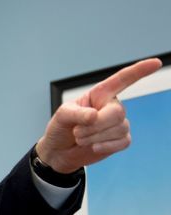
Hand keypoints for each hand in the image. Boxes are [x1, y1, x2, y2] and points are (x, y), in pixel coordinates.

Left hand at [36, 58, 161, 173]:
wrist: (58, 151)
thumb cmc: (60, 128)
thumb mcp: (62, 116)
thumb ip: (77, 114)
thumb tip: (94, 116)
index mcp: (100, 94)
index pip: (122, 80)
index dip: (139, 71)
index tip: (156, 63)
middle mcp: (112, 106)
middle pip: (117, 113)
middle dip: (95, 125)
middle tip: (77, 132)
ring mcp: (118, 123)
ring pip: (119, 128)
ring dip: (94, 137)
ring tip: (80, 138)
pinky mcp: (120, 140)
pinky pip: (122, 142)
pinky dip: (105, 146)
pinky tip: (93, 147)